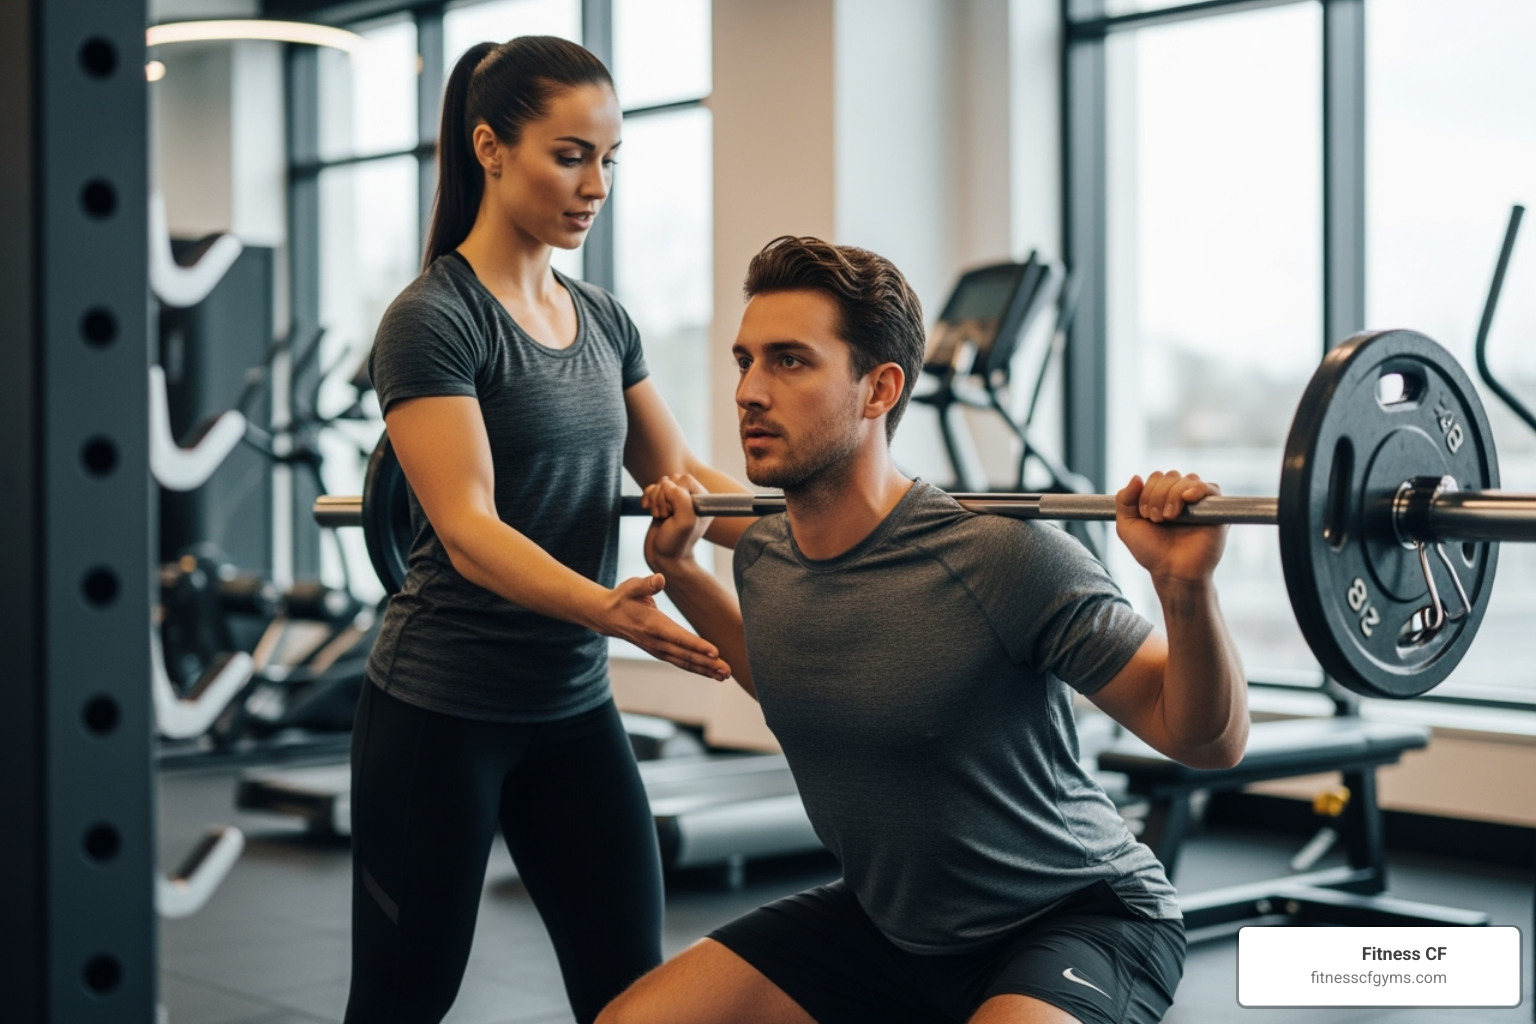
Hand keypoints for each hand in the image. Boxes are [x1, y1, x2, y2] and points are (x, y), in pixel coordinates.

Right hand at [598, 573, 729, 679]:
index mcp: (652, 625)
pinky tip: (713, 673)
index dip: (697, 645)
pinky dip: (697, 669)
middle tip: (727, 670)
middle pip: (685, 655)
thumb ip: (646, 584)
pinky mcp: (661, 652)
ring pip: (685, 662)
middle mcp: (656, 641)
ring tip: (725, 675)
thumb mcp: (631, 587)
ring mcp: (658, 649)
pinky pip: (681, 663)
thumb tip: (660, 578)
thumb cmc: (623, 598)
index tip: (715, 652)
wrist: (607, 617)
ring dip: (705, 670)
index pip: (678, 637)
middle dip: (707, 663)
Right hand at [641, 474, 711, 570]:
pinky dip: (647, 497)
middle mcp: (690, 498)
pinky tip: (647, 509)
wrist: (663, 558)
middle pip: (670, 480)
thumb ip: (681, 499)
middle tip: (666, 516)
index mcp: (702, 500)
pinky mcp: (663, 503)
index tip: (673, 513)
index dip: (674, 493)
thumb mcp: (684, 522)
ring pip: (659, 484)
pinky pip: (652, 489)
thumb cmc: (676, 544)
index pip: (684, 479)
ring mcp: (675, 500)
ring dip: (654, 499)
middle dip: (662, 497)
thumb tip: (667, 485)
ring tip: (659, 516)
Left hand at [1115, 471, 1226, 584]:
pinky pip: (1211, 488)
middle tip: (1157, 519)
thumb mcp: (1127, 526)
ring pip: (1188, 479)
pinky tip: (1188, 498)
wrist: (1173, 571)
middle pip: (1171, 476)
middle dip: (1158, 494)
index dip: (1147, 492)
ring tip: (1170, 517)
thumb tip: (1136, 477)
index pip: (1156, 477)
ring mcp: (1199, 503)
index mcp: (1162, 498)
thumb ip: (1124, 500)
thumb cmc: (1152, 552)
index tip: (1145, 515)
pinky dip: (1198, 488)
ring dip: (1173, 495)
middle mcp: (1181, 498)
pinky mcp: (1216, 511)